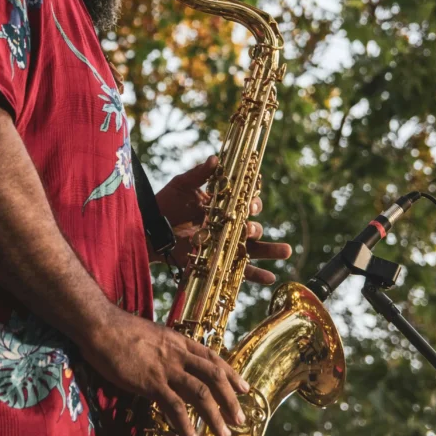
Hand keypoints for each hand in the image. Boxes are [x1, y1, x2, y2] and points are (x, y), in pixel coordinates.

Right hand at [81, 307, 249, 435]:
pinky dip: (185, 425)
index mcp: (179, 341)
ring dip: (215, 416)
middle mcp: (178, 354)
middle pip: (214, 376)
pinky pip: (174, 407)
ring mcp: (166, 368)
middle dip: (231, 399)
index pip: (213, 358)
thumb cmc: (120, 331)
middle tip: (241, 420)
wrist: (101, 326)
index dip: (232, 374)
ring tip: (224, 435)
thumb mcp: (152, 336)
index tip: (244, 389)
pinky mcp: (150, 382)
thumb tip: (171, 364)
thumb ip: (165, 350)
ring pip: (201, 393)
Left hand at [155, 156, 290, 284]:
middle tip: (249, 226)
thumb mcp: (182, 185)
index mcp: (223, 205)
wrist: (150, 229)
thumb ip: (200, 174)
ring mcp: (225, 244)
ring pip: (254, 248)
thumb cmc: (166, 204)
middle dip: (256, 226)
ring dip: (270, 249)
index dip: (253, 202)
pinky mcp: (219, 262)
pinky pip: (241, 271)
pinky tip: (270, 277)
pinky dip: (257, 275)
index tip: (249, 203)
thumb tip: (216, 158)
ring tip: (284, 250)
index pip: (246, 202)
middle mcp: (228, 224)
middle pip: (253, 225)